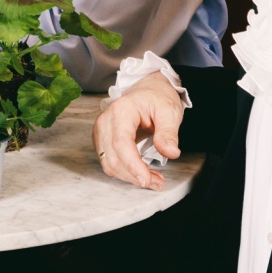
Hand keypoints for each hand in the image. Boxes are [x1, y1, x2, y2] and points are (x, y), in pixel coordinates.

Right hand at [93, 73, 184, 189]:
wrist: (148, 90)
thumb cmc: (157, 97)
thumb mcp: (169, 111)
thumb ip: (168, 133)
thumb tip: (170, 153)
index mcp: (121, 111)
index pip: (121, 143)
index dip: (132, 165)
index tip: (147, 180)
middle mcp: (105, 121)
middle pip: (113, 158)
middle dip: (135, 175)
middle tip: (159, 182)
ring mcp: (101, 132)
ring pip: (109, 164)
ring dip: (130, 176)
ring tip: (154, 179)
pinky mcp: (103, 140)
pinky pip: (110, 162)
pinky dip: (126, 172)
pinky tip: (142, 172)